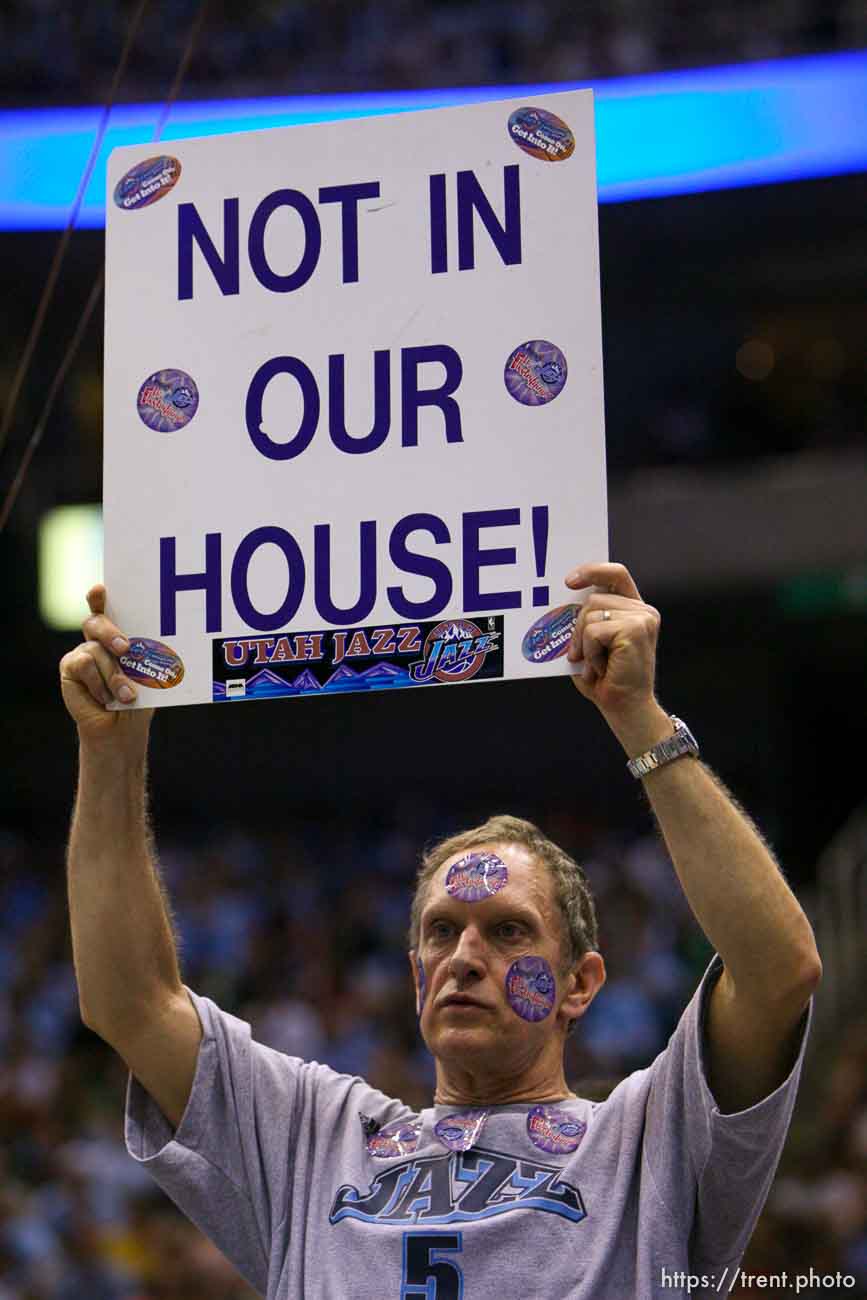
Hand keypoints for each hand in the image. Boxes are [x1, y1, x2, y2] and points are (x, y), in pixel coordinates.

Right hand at [59, 585, 152, 747]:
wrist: (121, 728)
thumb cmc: (139, 699)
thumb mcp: (146, 676)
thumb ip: (140, 659)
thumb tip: (143, 648)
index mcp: (119, 634)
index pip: (108, 608)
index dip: (101, 597)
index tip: (101, 589)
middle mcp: (97, 639)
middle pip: (96, 622)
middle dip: (110, 631)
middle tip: (125, 648)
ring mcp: (82, 651)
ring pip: (96, 649)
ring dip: (114, 675)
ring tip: (127, 695)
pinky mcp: (70, 667)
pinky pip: (84, 665)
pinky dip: (99, 683)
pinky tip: (105, 698)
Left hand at [564, 562, 660, 718]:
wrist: (626, 709)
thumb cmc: (607, 680)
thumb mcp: (591, 644)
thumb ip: (585, 621)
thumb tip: (561, 603)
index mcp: (634, 610)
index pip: (616, 574)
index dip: (592, 571)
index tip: (569, 581)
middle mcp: (643, 611)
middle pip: (594, 598)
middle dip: (577, 628)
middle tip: (579, 655)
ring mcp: (642, 618)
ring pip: (591, 614)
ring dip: (583, 643)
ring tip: (595, 663)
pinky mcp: (636, 629)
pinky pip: (593, 631)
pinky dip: (590, 651)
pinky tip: (600, 667)